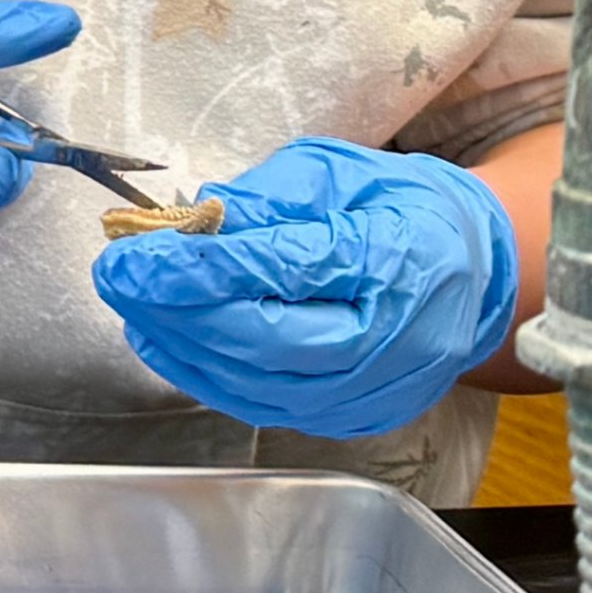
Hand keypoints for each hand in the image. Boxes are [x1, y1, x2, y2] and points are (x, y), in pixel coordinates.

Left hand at [93, 136, 519, 440]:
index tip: (137, 252)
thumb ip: (267, 199)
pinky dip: (207, 376)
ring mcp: (375, 391)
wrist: (473, 274)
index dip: (203, 267)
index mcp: (398, 260)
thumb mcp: (339, 174)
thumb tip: (193, 220)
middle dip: (178, 310)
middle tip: (118, 276)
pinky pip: (266, 407)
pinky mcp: (353, 418)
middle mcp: (393, 340)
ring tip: (131, 305)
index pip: (288, 271)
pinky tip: (165, 342)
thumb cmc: (402, 211)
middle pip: (269, 341)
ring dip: (182, 346)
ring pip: (260, 385)